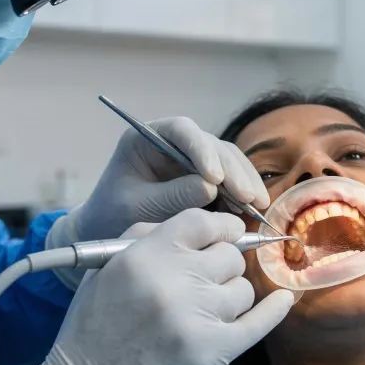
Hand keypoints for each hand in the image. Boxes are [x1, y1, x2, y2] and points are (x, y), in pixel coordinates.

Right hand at [0, 210, 293, 364]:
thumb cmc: (92, 331)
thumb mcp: (105, 270)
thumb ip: (146, 239)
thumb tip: (201, 226)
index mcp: (144, 255)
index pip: (203, 221)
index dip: (221, 226)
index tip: (227, 233)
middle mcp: (173, 280)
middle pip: (229, 255)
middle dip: (222, 266)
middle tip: (206, 283)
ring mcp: (197, 316)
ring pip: (243, 290)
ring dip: (231, 297)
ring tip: (206, 312)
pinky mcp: (214, 351)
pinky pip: (259, 322)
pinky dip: (274, 310)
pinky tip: (283, 299)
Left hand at [47, 117, 267, 253]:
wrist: (106, 233)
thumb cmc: (112, 216)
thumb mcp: (138, 207)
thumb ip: (172, 196)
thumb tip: (211, 187)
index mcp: (146, 138)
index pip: (180, 131)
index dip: (202, 150)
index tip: (215, 178)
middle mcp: (171, 143)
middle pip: (210, 145)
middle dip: (232, 171)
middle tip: (247, 197)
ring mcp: (190, 159)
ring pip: (226, 160)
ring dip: (244, 181)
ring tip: (258, 205)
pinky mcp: (204, 179)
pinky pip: (230, 179)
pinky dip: (242, 194)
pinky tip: (254, 210)